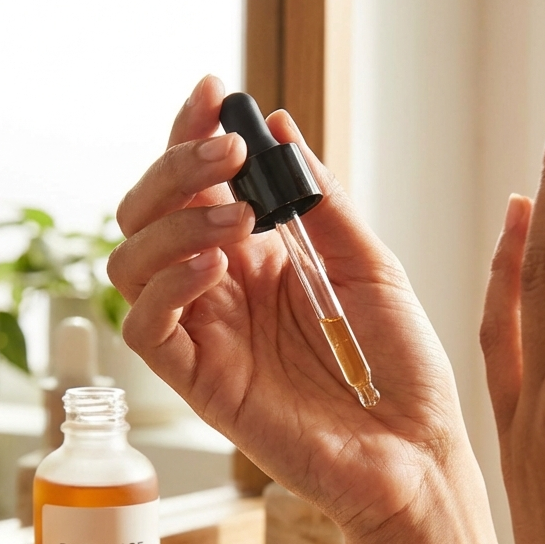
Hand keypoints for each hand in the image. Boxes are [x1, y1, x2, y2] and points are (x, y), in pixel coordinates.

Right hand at [109, 76, 467, 537]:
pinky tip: (217, 267)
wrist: (413, 451)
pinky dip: (167, 284)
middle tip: (227, 156)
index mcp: (263, 260)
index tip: (212, 93)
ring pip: (132, 262)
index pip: (202, 186)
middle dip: (177, 169)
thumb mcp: (369, 265)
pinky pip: (146, 326)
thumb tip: (279, 126)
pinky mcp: (200, 383)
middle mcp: (225, 292)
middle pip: (150, 214)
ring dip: (172, 223)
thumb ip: (321, 203)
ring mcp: (208, 336)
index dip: (194, 134)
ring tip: (235, 221)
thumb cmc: (400, 366)